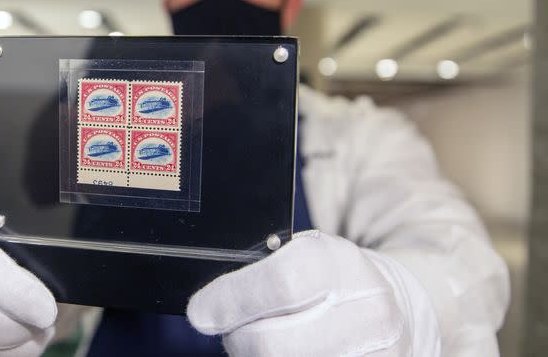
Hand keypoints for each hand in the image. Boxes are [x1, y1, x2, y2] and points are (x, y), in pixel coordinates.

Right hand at [0, 224, 56, 356]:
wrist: (0, 284)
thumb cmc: (21, 266)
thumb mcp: (33, 251)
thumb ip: (38, 262)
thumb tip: (49, 287)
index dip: (14, 293)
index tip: (46, 310)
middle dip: (17, 329)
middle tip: (43, 325)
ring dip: (9, 348)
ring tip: (31, 335)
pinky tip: (12, 346)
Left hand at [187, 230, 440, 355]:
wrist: (399, 312)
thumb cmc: (335, 281)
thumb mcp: (305, 254)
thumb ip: (262, 271)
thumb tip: (209, 307)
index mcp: (342, 265)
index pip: (280, 284)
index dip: (230, 301)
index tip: (201, 312)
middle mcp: (368, 312)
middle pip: (272, 344)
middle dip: (238, 340)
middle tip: (235, 331)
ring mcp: (376, 355)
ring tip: (269, 340)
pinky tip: (290, 354)